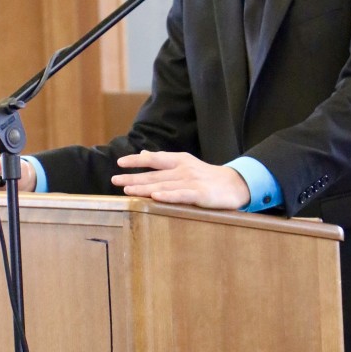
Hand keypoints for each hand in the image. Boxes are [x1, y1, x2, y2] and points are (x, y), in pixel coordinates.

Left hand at [111, 151, 249, 209]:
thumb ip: (164, 161)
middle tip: (114, 180)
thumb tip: (144, 154)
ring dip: (144, 188)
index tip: (119, 163)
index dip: (136, 160)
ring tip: (127, 190)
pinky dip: (168, 196)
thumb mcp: (186, 163)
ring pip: (163, 185)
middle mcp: (183, 169)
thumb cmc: (207, 176)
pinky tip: (155, 197)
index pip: (154, 159)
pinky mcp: (200, 195)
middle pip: (154, 175)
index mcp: (179, 160)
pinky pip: (181, 195)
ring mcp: (192, 182)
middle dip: (133, 178)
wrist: (235, 185)